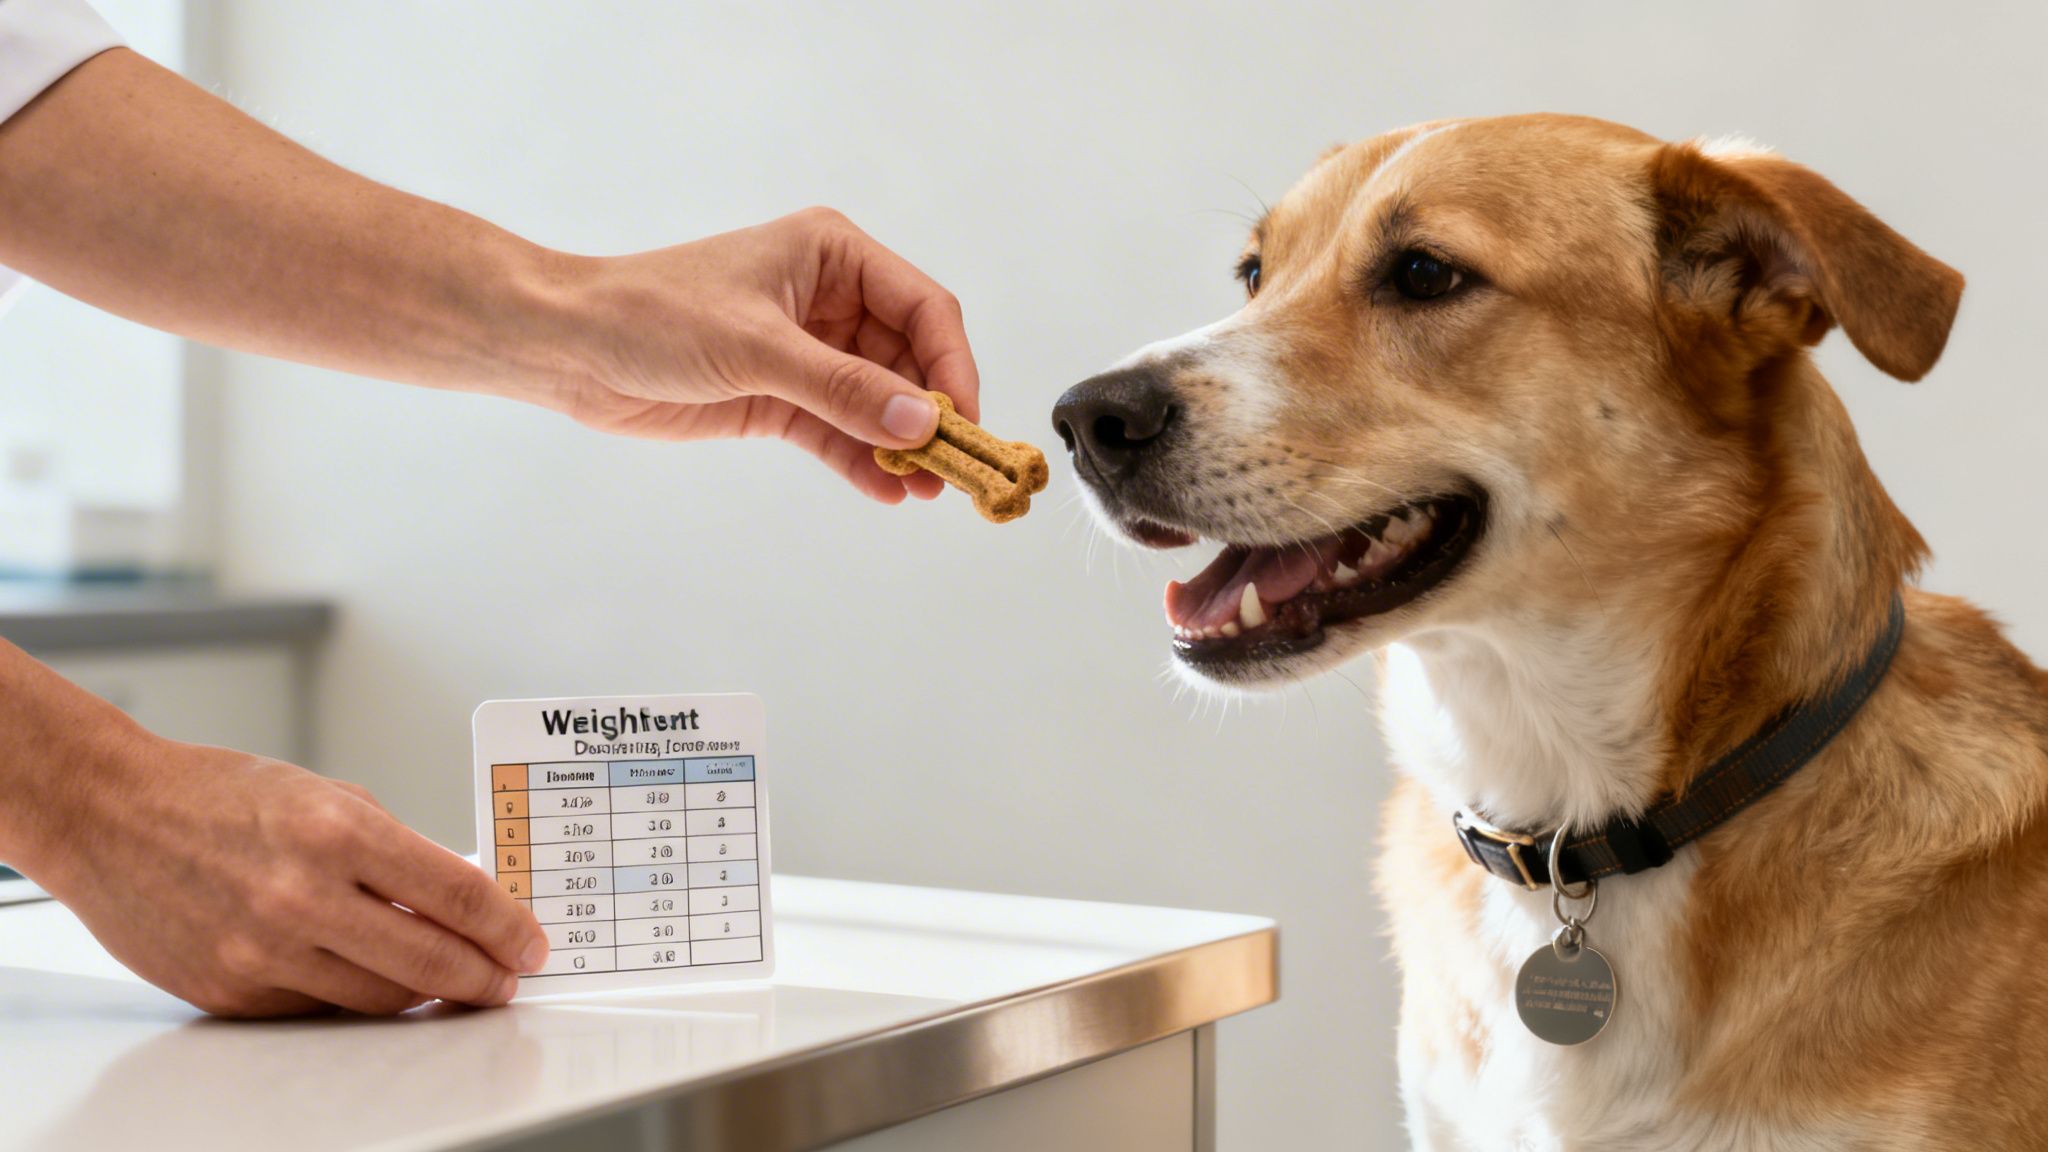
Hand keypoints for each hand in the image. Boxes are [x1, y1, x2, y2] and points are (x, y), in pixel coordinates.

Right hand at [32, 734, 548, 1016]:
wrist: (110, 815)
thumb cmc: (219, 793)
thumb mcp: (327, 795)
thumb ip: (396, 847)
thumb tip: (461, 892)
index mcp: (339, 831)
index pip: (457, 894)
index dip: (508, 927)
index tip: (532, 943)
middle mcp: (304, 895)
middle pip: (431, 960)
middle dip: (484, 976)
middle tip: (507, 979)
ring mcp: (264, 950)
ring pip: (381, 998)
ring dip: (427, 994)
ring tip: (452, 982)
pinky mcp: (232, 990)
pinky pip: (319, 1007)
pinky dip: (355, 995)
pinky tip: (373, 979)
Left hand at [539, 207, 980, 501]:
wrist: (569, 348)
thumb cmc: (651, 314)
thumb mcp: (757, 348)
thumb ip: (843, 389)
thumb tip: (920, 422)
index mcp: (833, 255)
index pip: (923, 308)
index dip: (952, 366)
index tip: (964, 422)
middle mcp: (830, 299)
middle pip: (910, 360)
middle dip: (931, 415)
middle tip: (953, 469)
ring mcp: (808, 351)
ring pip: (878, 403)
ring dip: (901, 445)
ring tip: (924, 490)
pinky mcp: (781, 397)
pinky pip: (840, 432)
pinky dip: (864, 460)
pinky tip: (887, 490)